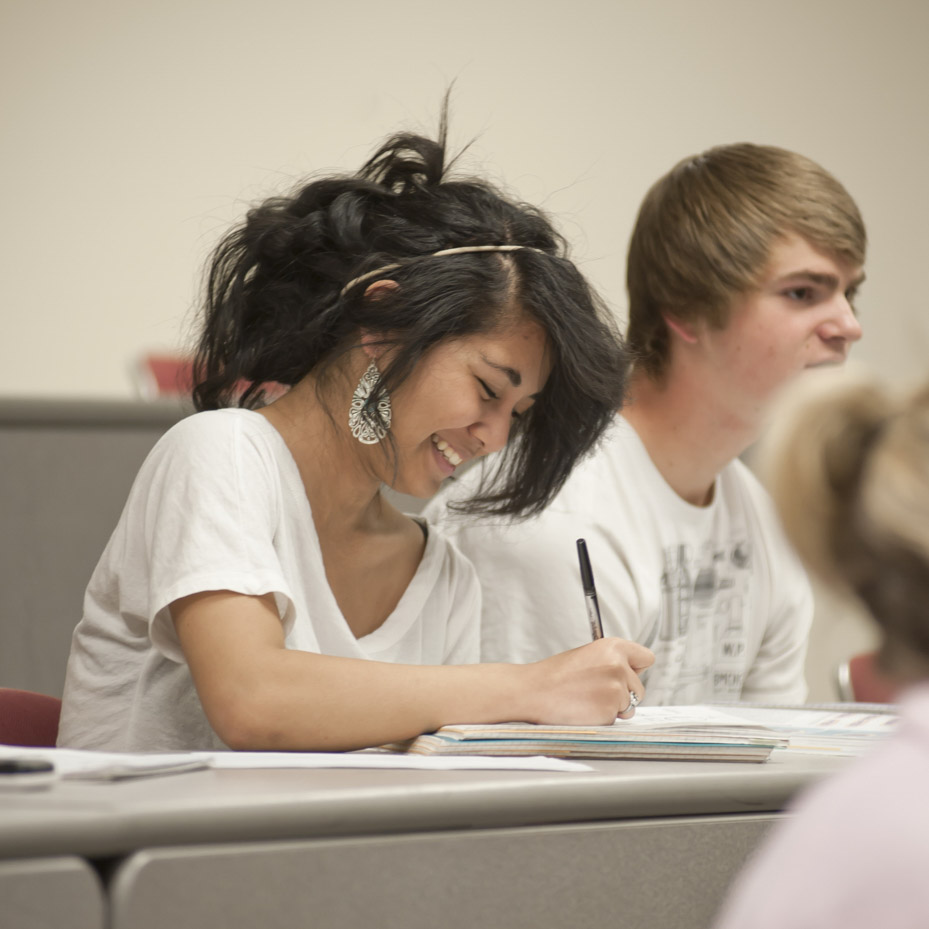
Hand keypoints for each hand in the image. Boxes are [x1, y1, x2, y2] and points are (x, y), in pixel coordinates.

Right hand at [522, 637, 654, 725]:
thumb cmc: (555, 675)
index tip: (627, 675)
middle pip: (639, 688)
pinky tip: (583, 710)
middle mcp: (618, 665)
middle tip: (595, 692)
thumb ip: (611, 661)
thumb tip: (630, 674)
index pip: (646, 658)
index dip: (636, 669)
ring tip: (586, 699)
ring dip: (612, 708)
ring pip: (629, 706)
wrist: (533, 691)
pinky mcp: (610, 710)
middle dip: (623, 694)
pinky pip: (615, 720)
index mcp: (613, 647)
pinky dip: (602, 719)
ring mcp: (616, 689)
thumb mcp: (587, 656)